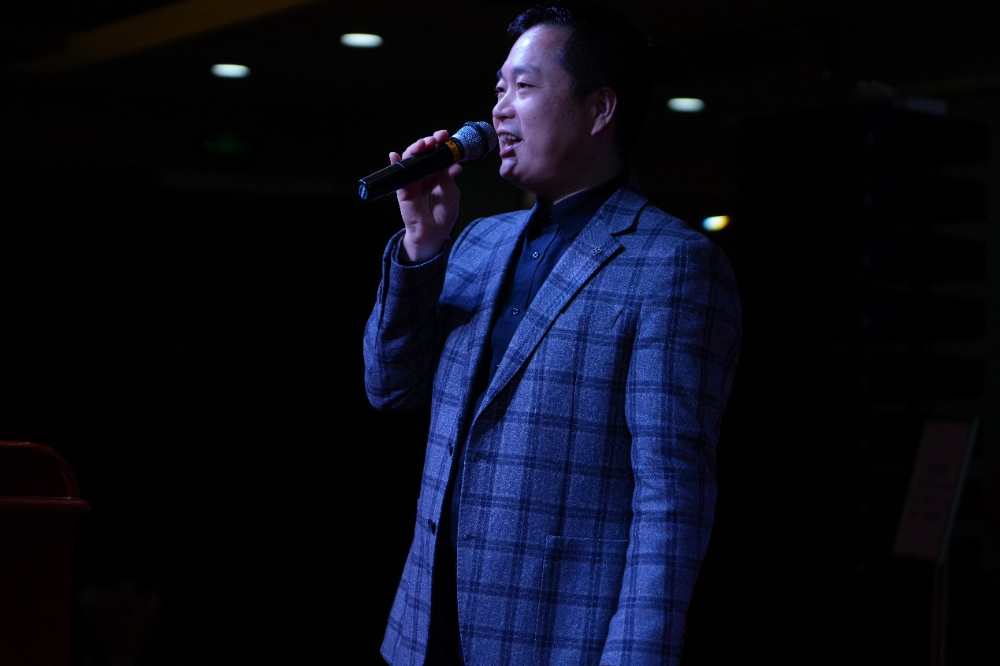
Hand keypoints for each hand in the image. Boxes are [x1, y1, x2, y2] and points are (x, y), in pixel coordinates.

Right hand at [394, 129, 462, 262]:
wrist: (432, 233)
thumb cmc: (444, 215)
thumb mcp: (452, 196)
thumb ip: (450, 181)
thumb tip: (455, 166)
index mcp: (439, 172)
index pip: (438, 153)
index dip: (441, 143)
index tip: (445, 136)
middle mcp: (425, 173)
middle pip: (423, 153)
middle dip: (427, 143)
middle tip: (434, 140)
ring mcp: (413, 180)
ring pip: (410, 160)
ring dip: (414, 150)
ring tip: (421, 145)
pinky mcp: (402, 189)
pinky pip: (397, 175)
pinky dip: (395, 164)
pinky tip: (394, 156)